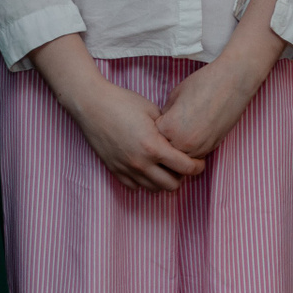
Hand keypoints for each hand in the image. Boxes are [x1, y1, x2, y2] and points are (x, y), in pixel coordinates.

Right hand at [66, 78, 204, 192]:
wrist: (92, 105)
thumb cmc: (123, 102)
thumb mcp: (153, 110)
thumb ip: (169, 129)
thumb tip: (181, 139)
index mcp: (154, 147)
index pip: (185, 167)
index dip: (198, 166)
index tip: (200, 162)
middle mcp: (141, 163)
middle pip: (172, 185)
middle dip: (182, 176)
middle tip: (182, 164)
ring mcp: (127, 169)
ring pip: (154, 189)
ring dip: (163, 180)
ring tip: (164, 166)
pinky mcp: (115, 170)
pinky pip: (135, 187)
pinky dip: (145, 181)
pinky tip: (146, 167)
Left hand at [156, 58, 261, 159]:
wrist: (232, 83)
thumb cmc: (202, 83)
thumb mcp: (174, 95)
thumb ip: (165, 114)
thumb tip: (161, 124)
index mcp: (169, 128)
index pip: (152, 138)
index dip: (155, 129)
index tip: (159, 120)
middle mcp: (182, 143)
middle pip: (165, 152)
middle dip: (165, 142)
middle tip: (169, 129)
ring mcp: (198, 148)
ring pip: (180, 159)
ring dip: (178, 149)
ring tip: (181, 132)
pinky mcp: (211, 148)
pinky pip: (194, 156)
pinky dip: (191, 150)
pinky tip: (193, 134)